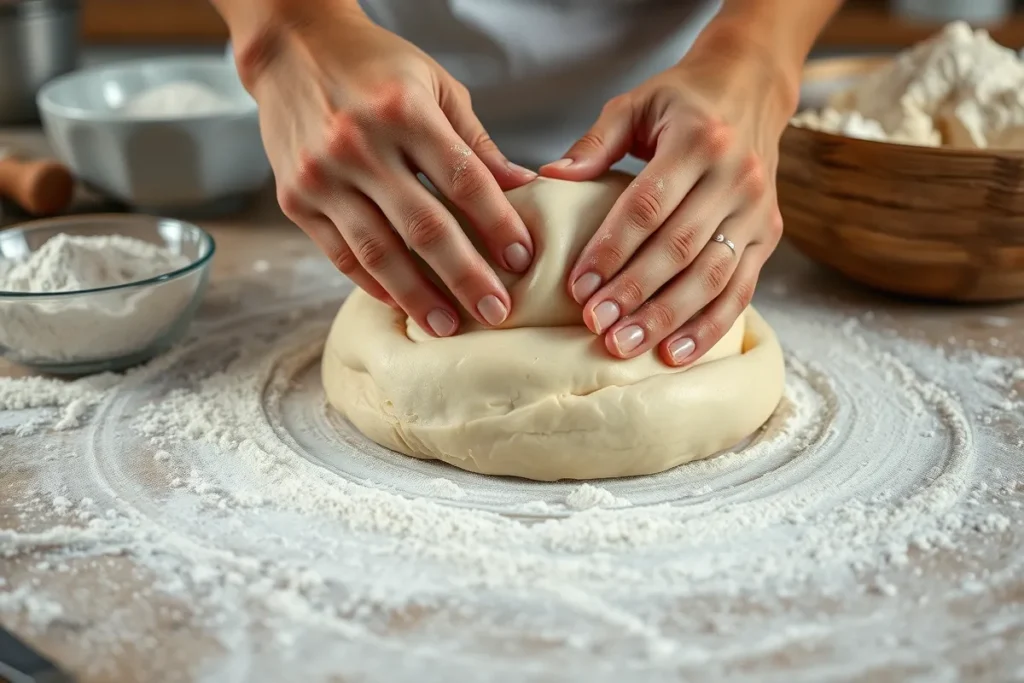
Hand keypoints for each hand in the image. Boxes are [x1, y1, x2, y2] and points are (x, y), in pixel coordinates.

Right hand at [235, 3, 536, 336]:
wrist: (291, 48)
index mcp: (403, 110)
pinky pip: (341, 254)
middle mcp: (358, 144)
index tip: (522, 260)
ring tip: (449, 327)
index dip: (496, 224)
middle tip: (496, 312)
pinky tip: (402, 303)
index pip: (462, 180)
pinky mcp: (294, 200)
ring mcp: (321, 175)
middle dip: (465, 276)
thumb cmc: (374, 66)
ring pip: (378, 251)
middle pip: (423, 227)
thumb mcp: (435, 85)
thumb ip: (475, 141)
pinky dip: (373, 284)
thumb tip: (522, 186)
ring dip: (418, 296)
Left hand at [540, 33, 795, 365]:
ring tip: (625, 345)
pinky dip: (709, 327)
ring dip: (667, 318)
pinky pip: (741, 290)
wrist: (751, 87)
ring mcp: (758, 210)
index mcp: (698, 140)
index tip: (578, 286)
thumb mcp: (635, 105)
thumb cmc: (682, 100)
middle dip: (634, 292)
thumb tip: (548, 178)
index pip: (648, 205)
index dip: (612, 249)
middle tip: (596, 325)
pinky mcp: (770, 235)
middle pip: (679, 247)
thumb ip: (594, 143)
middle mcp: (736, 176)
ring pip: (712, 276)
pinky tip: (675, 354)